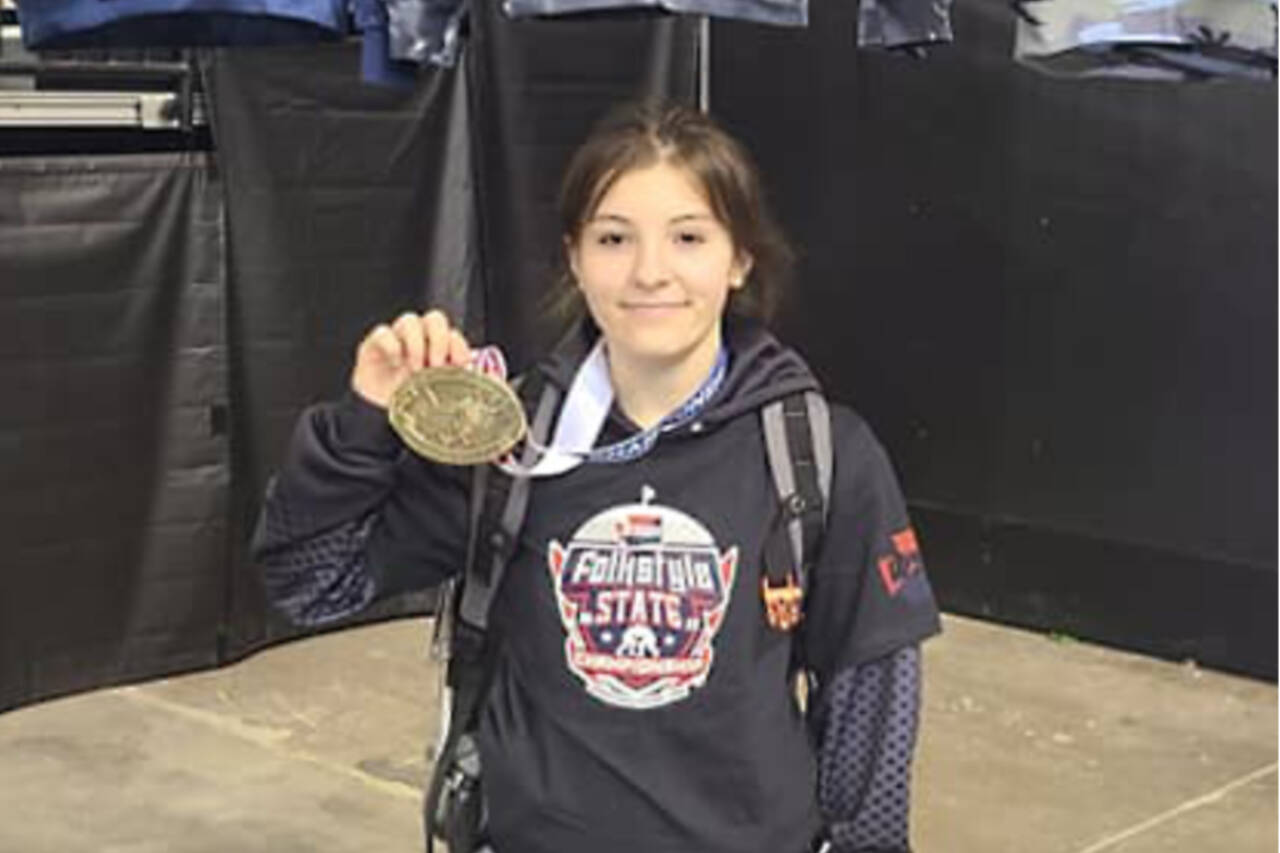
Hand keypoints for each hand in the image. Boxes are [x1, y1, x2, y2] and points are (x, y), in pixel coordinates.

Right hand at [350, 309, 472, 408]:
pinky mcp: (373, 346)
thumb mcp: (447, 398)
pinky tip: (395, 363)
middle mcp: (420, 341)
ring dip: (416, 343)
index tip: (458, 365)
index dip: (457, 345)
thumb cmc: (414, 407)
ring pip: (409, 320)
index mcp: (439, 351)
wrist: (380, 420)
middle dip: (438, 340)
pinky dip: (391, 344)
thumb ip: (470, 386)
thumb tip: (494, 381)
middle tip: (435, 365)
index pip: (453, 334)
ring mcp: (397, 341)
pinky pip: (382, 332)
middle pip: (434, 319)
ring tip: (415, 369)